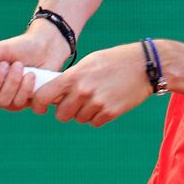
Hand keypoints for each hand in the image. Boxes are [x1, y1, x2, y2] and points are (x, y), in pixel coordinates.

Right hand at [0, 18, 71, 109]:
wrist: (46, 47)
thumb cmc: (19, 47)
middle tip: (6, 64)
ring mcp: (7, 100)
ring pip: (3, 102)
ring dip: (14, 81)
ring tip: (22, 66)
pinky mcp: (25, 103)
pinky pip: (21, 104)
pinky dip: (27, 88)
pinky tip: (32, 76)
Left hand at [31, 43, 150, 126]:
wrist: (144, 66)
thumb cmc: (114, 61)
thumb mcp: (89, 62)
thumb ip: (71, 78)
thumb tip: (54, 94)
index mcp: (74, 76)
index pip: (44, 95)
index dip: (39, 103)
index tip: (41, 107)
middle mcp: (83, 91)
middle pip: (61, 115)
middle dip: (66, 111)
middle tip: (75, 102)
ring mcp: (97, 103)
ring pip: (79, 119)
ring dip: (84, 112)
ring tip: (97, 97)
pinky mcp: (110, 113)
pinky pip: (95, 122)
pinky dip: (98, 116)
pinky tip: (107, 102)